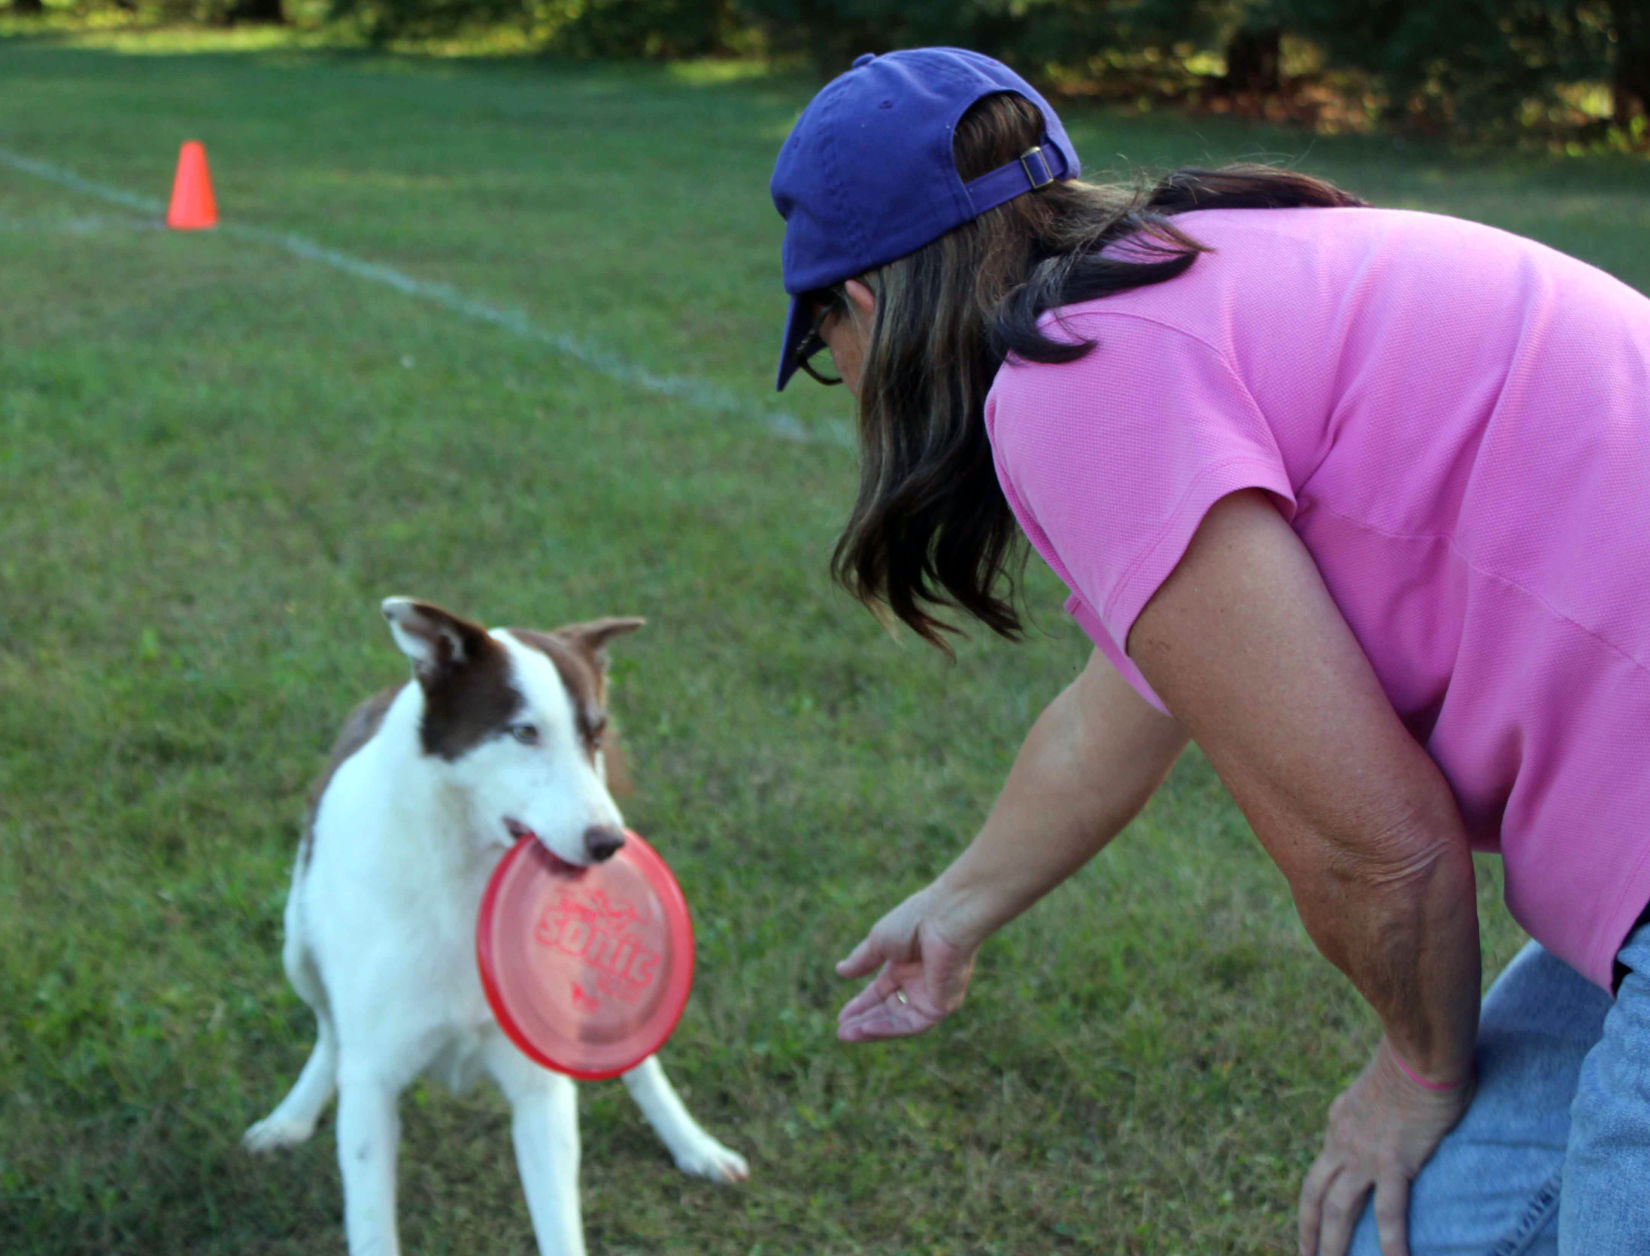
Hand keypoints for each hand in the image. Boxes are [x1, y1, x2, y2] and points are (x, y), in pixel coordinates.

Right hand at [834, 881, 987, 1042]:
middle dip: (864, 1021)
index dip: (861, 1005)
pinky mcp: (942, 1005)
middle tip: (840, 1033)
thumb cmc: (914, 921)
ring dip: (873, 1029)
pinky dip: (889, 1028)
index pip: (881, 992)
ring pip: (899, 1021)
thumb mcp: (879, 941)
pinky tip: (867, 1027)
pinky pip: (913, 1024)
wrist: (945, 918)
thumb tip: (840, 971)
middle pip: (889, 1010)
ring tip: (847, 1034)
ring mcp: (931, 995)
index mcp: (906, 964)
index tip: (841, 1017)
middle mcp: (919, 982)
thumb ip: (862, 960)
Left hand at [1298, 1040, 1473, 1255]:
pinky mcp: (1394, 1162)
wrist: (1420, 1051)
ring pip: (1338, 1209)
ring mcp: (1365, 1154)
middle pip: (1316, 1193)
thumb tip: (1392, 1109)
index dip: (1317, 1194)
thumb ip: (1378, 1104)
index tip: (1316, 1217)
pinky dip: (1390, 1243)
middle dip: (1308, 1229)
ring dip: (1332, 1244)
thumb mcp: (1382, 1084)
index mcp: (1339, 1119)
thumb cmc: (1413, 1060)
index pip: (1323, 1165)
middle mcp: (1343, 1141)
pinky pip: (1389, 1213)